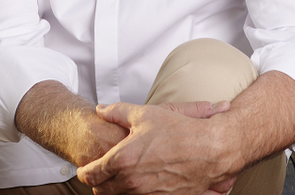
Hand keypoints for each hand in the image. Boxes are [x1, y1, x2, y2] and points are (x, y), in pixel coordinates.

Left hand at [76, 100, 236, 194]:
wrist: (210, 150)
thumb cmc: (179, 131)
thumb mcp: (145, 114)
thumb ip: (117, 112)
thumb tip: (102, 109)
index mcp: (122, 160)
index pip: (90, 174)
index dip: (85, 171)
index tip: (86, 167)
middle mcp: (131, 182)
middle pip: (101, 191)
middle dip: (98, 182)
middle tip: (102, 172)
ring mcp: (146, 194)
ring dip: (115, 189)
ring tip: (120, 177)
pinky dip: (135, 194)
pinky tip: (140, 183)